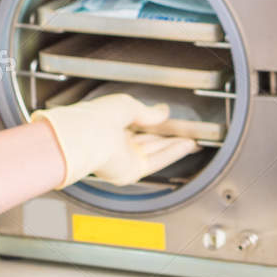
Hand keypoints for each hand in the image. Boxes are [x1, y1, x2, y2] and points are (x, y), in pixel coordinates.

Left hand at [30, 93, 200, 187]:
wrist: (85, 136)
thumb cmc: (94, 118)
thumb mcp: (126, 105)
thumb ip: (147, 111)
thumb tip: (162, 111)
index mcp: (109, 124)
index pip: (137, 123)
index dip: (155, 121)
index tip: (170, 119)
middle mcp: (116, 143)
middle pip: (148, 140)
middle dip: (168, 136)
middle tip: (186, 132)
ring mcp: (123, 158)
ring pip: (154, 151)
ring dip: (174, 146)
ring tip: (191, 140)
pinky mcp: (130, 170)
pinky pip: (156, 161)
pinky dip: (172, 153)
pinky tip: (185, 146)